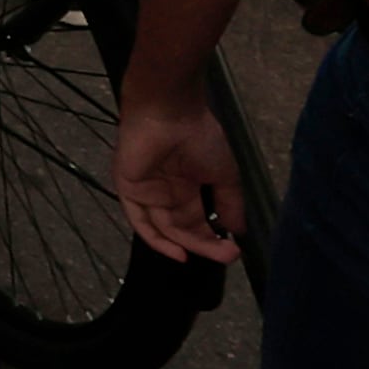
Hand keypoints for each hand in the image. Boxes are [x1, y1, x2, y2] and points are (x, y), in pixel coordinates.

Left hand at [113, 89, 246, 263]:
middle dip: (206, 244)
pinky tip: (179, 253)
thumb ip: (229, 202)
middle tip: (228, 255)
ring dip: (189, 244)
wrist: (171, 113)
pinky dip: (158, 240)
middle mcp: (167, 191)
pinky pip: (141, 221)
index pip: (198, 220)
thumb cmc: (199, 136)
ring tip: (215, 254)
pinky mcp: (130, 189)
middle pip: (183, 228)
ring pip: (166, 228)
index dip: (214, 238)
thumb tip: (238, 230)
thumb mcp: (224, 173)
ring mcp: (148, 191)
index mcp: (187, 185)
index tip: (234, 250)